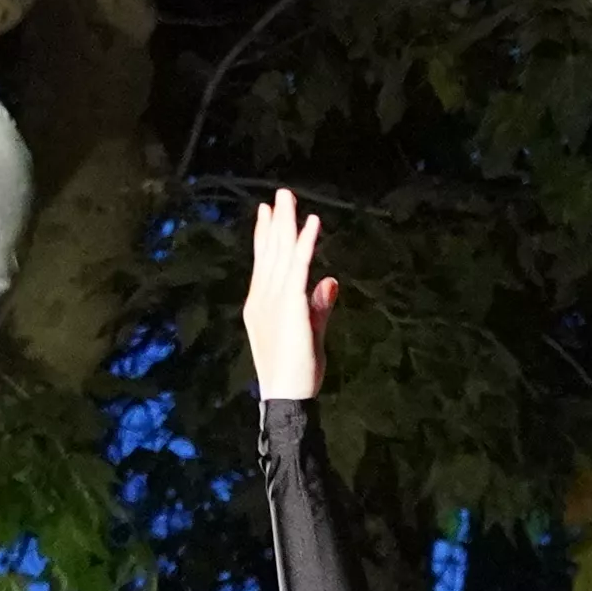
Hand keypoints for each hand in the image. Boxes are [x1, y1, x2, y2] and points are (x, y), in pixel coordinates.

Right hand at [243, 186, 332, 407]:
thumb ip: (319, 306)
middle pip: (269, 252)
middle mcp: (263, 297)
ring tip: (289, 198)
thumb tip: (330, 281)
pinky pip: (299, 266)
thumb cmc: (297, 371)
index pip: (263, 263)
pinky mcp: (291, 303)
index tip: (267, 214)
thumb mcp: (310, 332)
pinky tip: (311, 223)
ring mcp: (274, 299)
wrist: (287, 395)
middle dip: (275, 222)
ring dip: (288, 224)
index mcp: (261, 304)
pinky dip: (305, 243)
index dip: (265, 236)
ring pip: (282, 254)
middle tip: (279, 195)